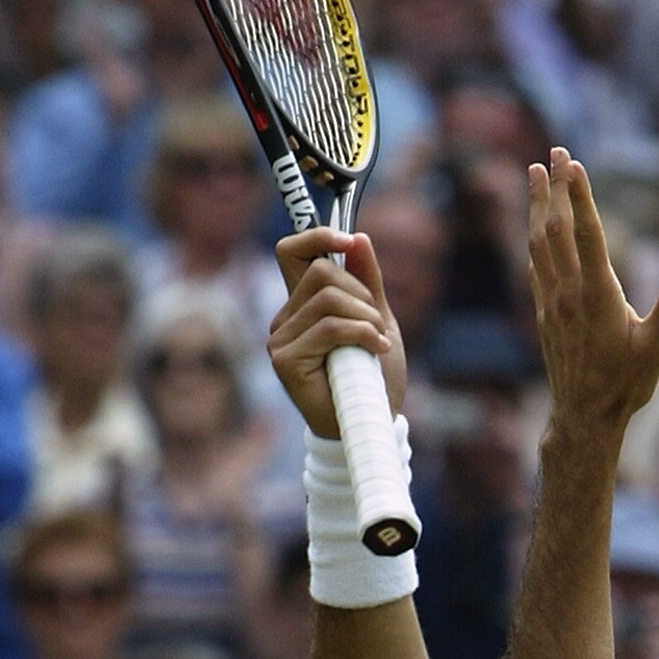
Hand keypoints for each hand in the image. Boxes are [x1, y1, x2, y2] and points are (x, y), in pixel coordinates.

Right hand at [269, 227, 407, 438]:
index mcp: (302, 305)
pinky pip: (329, 327)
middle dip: (362, 294)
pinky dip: (362, 334)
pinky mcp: (285, 360)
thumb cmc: (372, 378)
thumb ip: (367, 282)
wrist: (371, 423)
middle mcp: (285, 319)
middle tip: (377, 326)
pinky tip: (376, 351)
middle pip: (322, 271)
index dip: (316, 236)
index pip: (291, 252)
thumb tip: (358, 238)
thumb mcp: (376, 320)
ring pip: (328, 298)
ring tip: (378, 342)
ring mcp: (281, 339)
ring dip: (366, 317)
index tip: (347, 240)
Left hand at [528, 148, 658, 433]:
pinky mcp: (545, 313)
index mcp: (598, 294)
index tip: (572, 162)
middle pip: (557, 228)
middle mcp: (569, 292)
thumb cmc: (625, 384)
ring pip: (539, 242)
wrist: (584, 416)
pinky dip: (533, 237)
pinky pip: (535, 265)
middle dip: (554, 187)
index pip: (587, 234)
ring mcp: (553, 301)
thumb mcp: (655, 348)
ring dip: (536, 205)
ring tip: (533, 173)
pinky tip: (533, 227)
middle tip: (554, 151)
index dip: (579, 196)